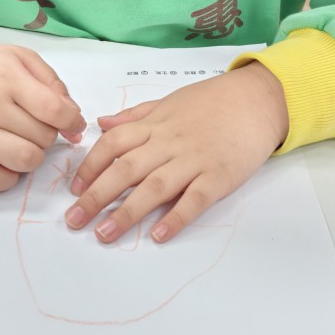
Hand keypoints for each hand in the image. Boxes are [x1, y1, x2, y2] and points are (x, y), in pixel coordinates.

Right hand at [0, 44, 85, 190]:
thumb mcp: (21, 58)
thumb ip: (53, 83)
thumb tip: (74, 119)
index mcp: (7, 79)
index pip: (52, 110)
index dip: (72, 121)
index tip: (74, 124)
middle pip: (43, 137)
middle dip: (49, 133)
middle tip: (36, 124)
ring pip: (24, 161)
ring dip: (34, 156)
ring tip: (24, 142)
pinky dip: (9, 177)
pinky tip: (7, 160)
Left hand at [64, 61, 288, 243]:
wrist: (259, 99)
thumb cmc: (213, 101)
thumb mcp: (169, 101)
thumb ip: (135, 115)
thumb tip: (101, 123)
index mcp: (155, 125)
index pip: (113, 144)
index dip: (90, 167)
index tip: (74, 190)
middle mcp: (169, 142)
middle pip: (126, 169)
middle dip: (97, 196)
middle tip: (74, 220)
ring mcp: (194, 160)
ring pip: (154, 188)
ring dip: (127, 213)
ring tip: (104, 234)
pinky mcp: (220, 176)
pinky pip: (194, 199)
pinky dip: (175, 218)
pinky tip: (158, 235)